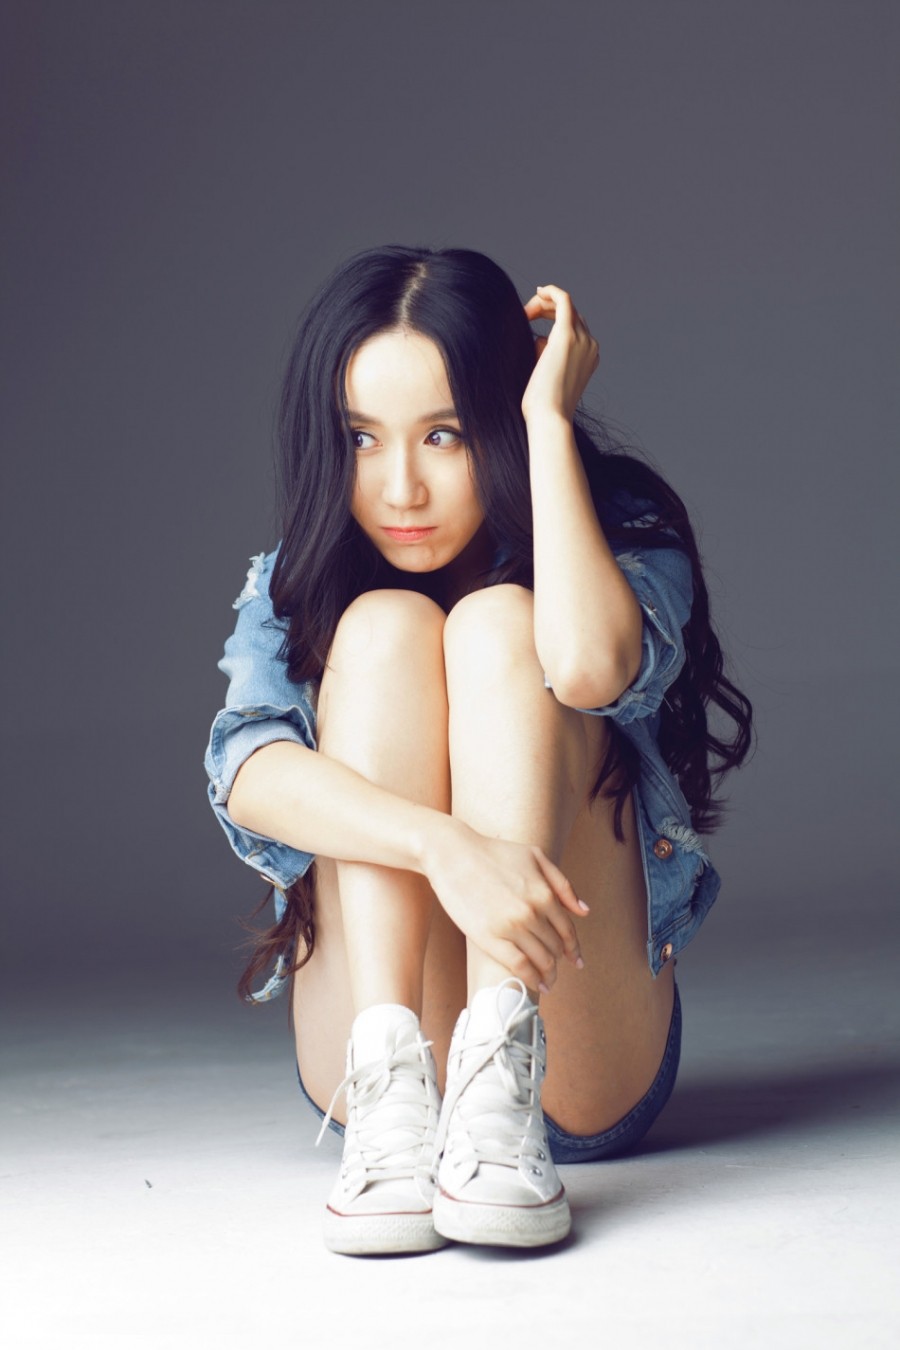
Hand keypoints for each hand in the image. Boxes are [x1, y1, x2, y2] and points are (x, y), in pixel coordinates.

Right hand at [422, 818, 587, 991]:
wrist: (452, 854)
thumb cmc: (493, 853)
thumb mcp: (535, 857)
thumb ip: (562, 884)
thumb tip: (584, 911)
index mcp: (544, 893)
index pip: (567, 930)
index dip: (574, 948)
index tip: (576, 960)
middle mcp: (532, 912)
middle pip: (556, 947)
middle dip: (560, 960)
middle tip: (557, 969)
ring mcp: (511, 927)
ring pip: (541, 960)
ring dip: (549, 974)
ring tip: (548, 981)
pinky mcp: (489, 939)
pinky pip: (519, 966)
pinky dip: (531, 979)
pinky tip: (535, 984)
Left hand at [521, 284, 598, 424]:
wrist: (549, 418)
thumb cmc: (543, 408)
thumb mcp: (547, 378)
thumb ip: (546, 356)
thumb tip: (538, 338)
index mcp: (589, 358)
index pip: (574, 327)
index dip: (552, 318)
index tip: (531, 321)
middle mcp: (590, 346)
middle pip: (571, 315)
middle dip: (548, 309)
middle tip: (525, 317)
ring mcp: (582, 339)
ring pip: (566, 307)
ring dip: (545, 303)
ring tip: (525, 313)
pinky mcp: (567, 335)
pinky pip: (564, 300)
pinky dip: (552, 291)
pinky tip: (539, 290)